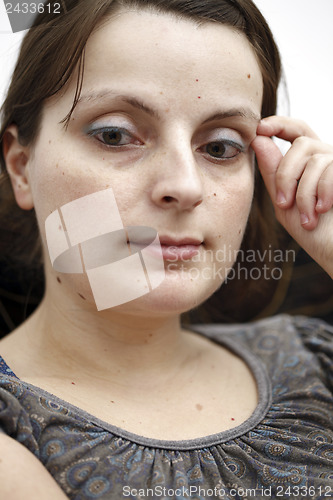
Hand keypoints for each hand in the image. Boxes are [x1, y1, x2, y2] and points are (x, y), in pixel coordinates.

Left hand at [251, 116, 332, 277]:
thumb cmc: (313, 232)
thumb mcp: (284, 203)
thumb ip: (272, 174)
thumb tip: (258, 140)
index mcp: (308, 163)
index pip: (295, 132)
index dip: (279, 124)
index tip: (261, 128)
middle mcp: (327, 157)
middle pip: (301, 144)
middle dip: (286, 174)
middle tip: (284, 204)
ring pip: (314, 159)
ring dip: (304, 193)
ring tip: (307, 218)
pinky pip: (331, 170)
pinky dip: (322, 193)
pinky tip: (321, 211)